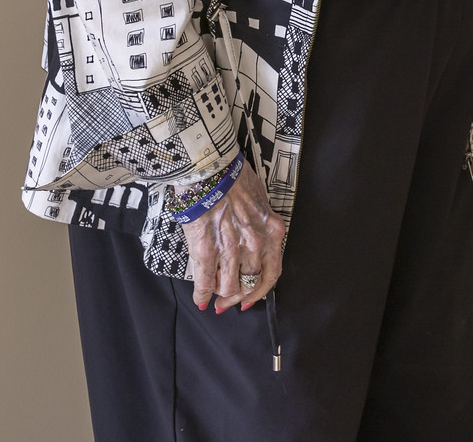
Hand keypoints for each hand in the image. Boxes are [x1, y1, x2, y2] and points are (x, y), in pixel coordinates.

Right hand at [182, 160, 285, 312]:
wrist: (210, 168)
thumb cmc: (234, 179)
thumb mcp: (259, 201)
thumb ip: (259, 224)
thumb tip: (253, 241)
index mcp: (272, 230)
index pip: (272, 272)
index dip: (261, 290)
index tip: (251, 299)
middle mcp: (255, 243)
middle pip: (250, 283)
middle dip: (238, 297)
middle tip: (228, 303)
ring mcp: (231, 249)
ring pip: (229, 286)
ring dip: (221, 297)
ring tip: (214, 300)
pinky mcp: (206, 250)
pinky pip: (205, 282)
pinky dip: (201, 294)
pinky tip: (200, 299)